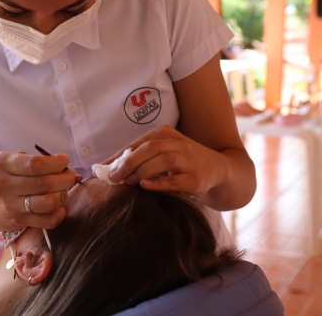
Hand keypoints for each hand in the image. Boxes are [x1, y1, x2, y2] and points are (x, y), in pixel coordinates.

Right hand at [0, 151, 76, 238]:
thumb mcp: (7, 163)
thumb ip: (30, 160)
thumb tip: (60, 162)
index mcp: (2, 164)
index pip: (35, 164)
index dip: (56, 163)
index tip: (65, 161)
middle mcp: (3, 184)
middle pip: (45, 183)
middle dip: (65, 179)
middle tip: (70, 175)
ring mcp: (10, 205)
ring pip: (48, 202)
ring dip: (63, 195)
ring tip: (64, 190)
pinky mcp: (17, 221)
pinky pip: (46, 220)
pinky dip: (59, 214)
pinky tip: (60, 206)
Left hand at [105, 125, 226, 195]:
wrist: (219, 170)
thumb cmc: (182, 162)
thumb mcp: (162, 153)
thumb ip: (138, 157)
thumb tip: (105, 167)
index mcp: (166, 134)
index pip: (138, 142)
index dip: (119, 155)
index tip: (102, 169)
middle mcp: (178, 143)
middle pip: (149, 148)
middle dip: (128, 163)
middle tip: (113, 177)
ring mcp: (189, 160)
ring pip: (163, 160)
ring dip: (142, 171)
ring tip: (127, 182)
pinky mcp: (196, 179)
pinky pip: (175, 180)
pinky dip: (159, 183)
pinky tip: (145, 187)